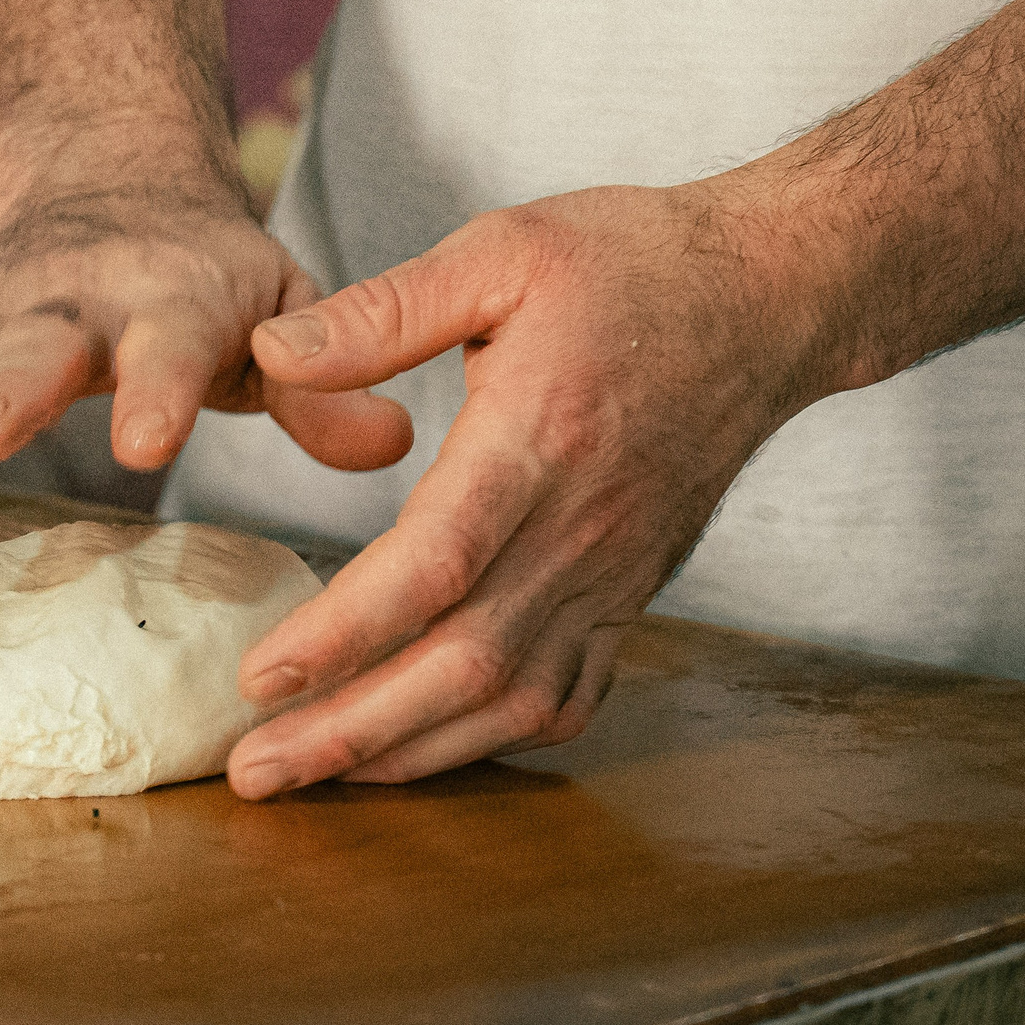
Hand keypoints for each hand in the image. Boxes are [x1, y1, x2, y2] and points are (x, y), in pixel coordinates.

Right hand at [0, 176, 411, 474]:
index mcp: (165, 300)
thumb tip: (393, 440)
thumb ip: (325, 377)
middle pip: (31, 348)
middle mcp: (65, 308)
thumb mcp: (280, 310)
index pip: (164, 346)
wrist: (112, 186)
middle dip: (5, 392)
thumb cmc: (211, 280)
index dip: (156, 388)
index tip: (146, 441)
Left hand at [224, 179, 839, 794]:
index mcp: (539, 440)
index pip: (434, 564)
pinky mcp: (632, 593)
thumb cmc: (633, 263)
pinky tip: (416, 748)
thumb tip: (272, 357)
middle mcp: (582, 528)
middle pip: (463, 662)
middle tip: (254, 769)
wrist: (770, 298)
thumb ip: (382, 311)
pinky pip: (567, 697)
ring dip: (408, 751)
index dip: (344, 631)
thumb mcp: (500, 251)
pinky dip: (488, 740)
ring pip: (512, 699)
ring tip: (310, 773)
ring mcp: (614, 573)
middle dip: (352, 729)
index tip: (261, 675)